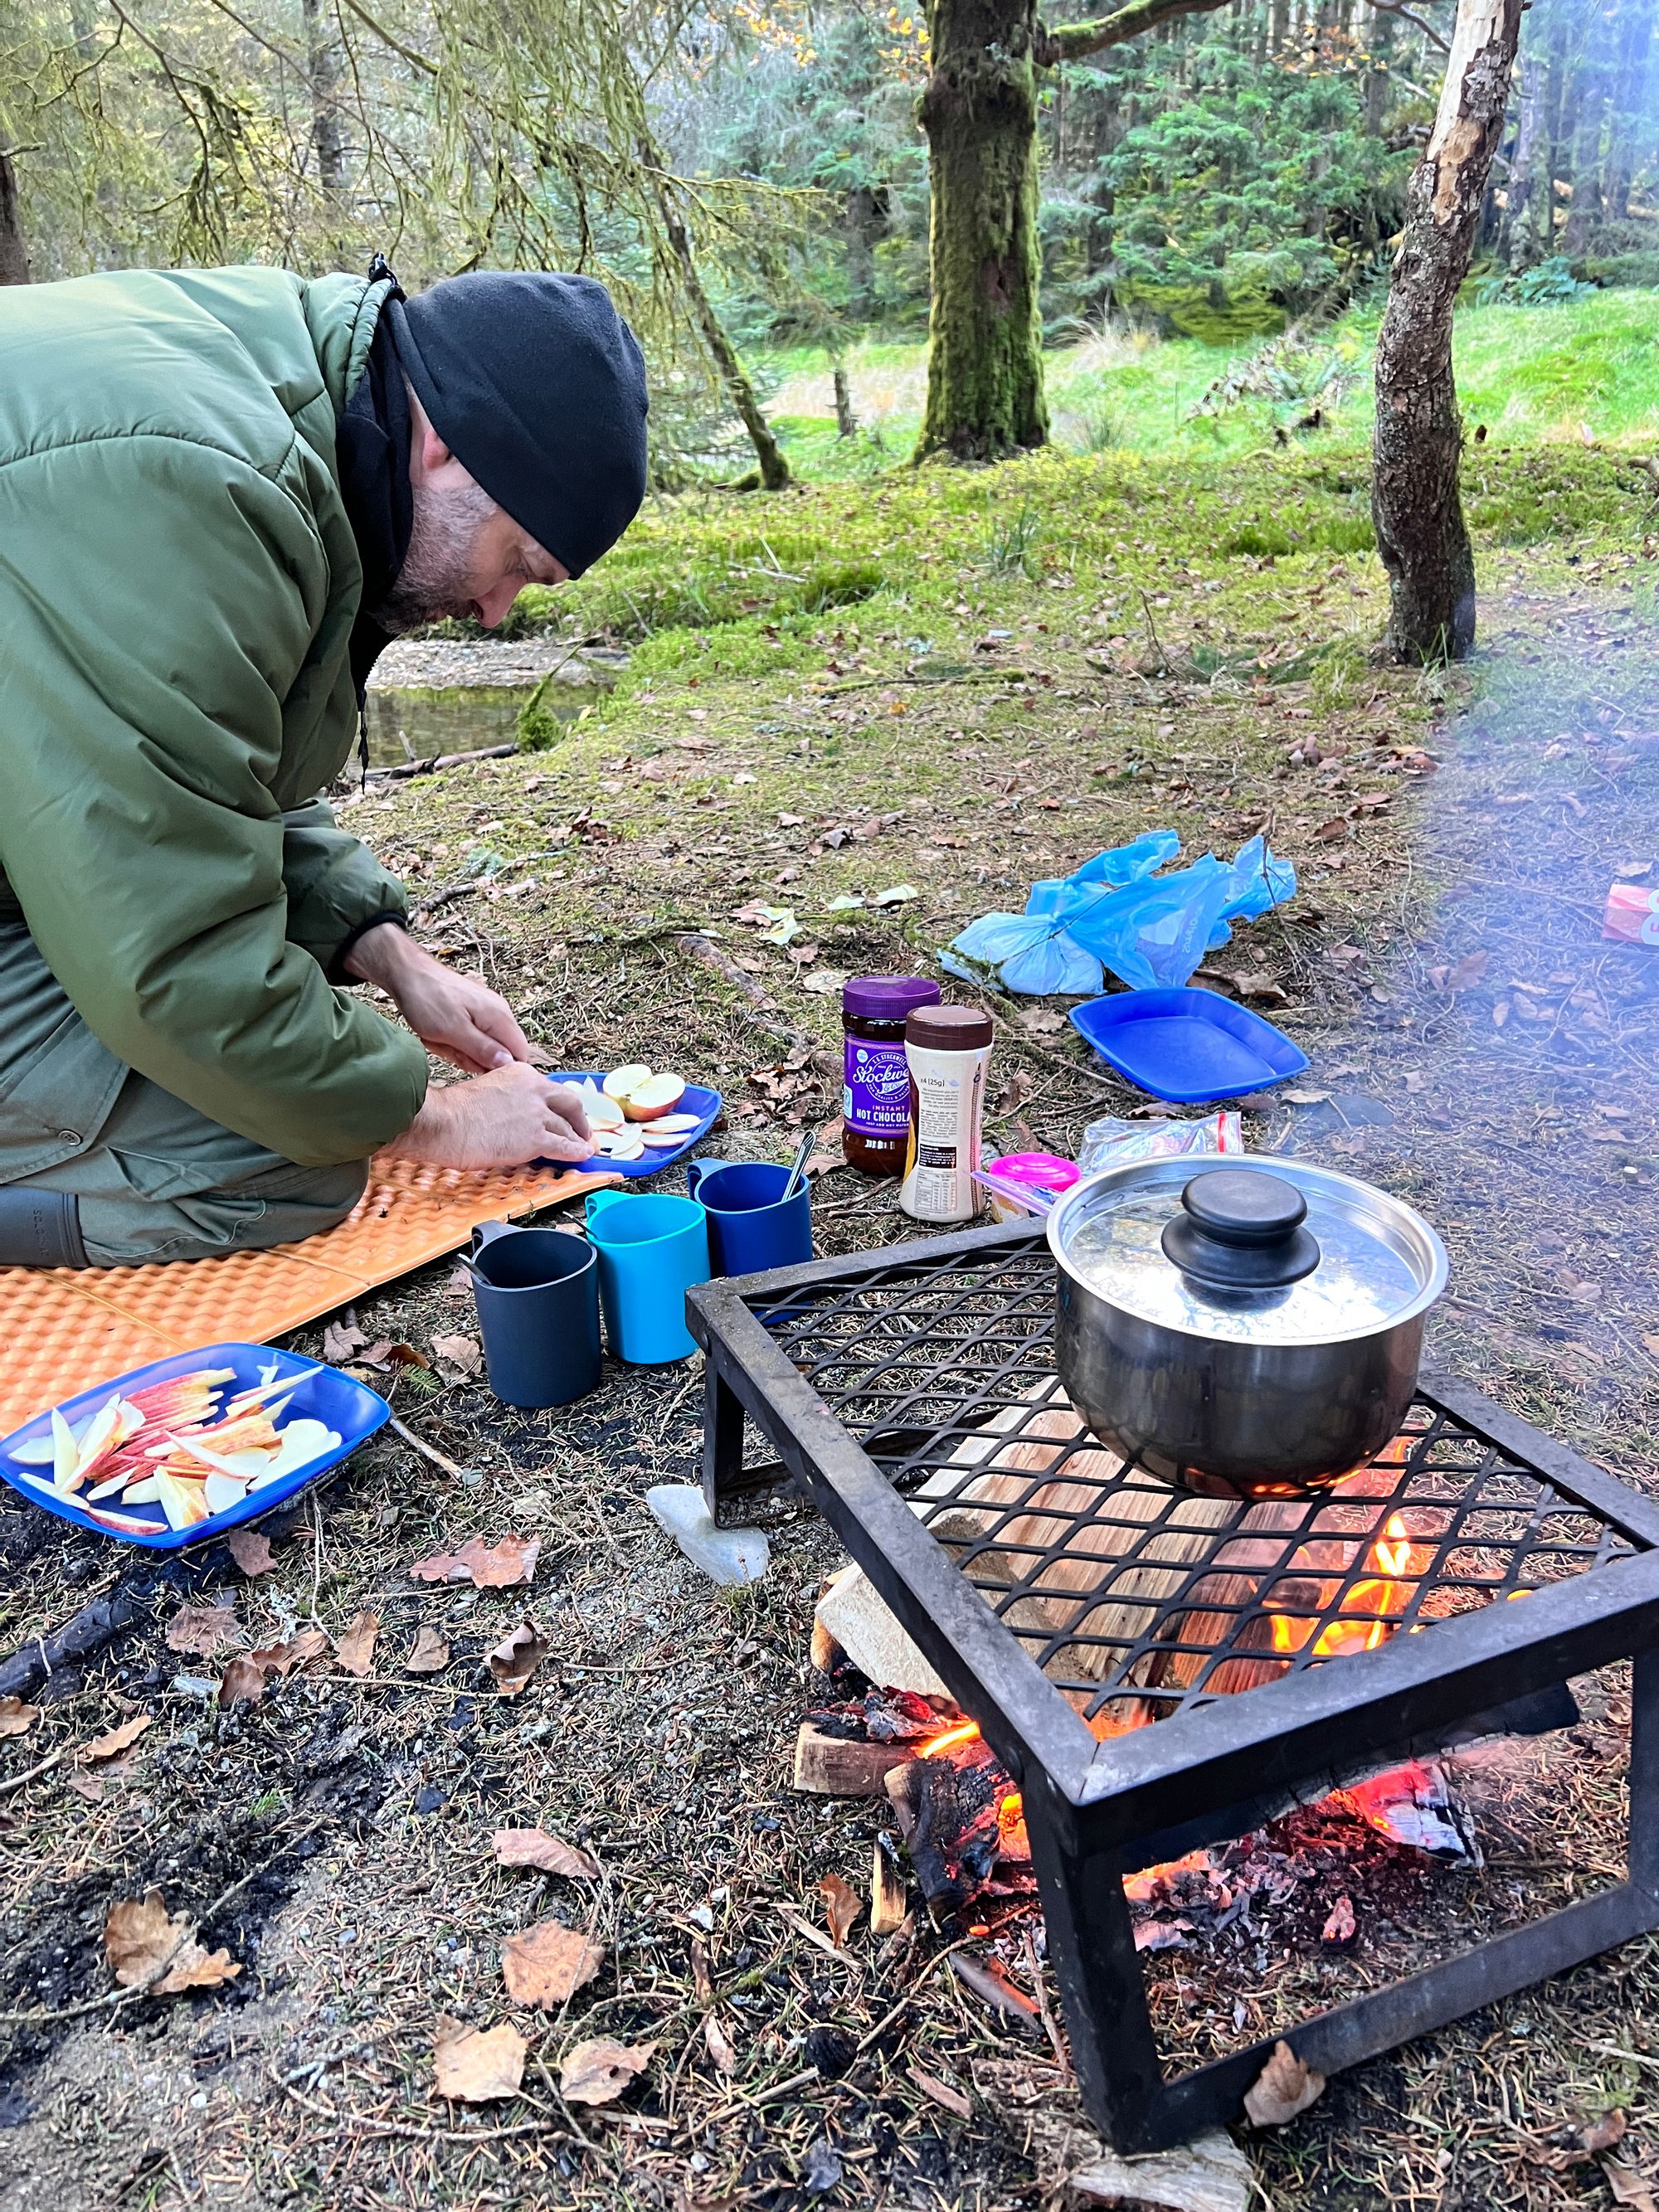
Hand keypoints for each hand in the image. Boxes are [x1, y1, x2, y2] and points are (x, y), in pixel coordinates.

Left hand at [345, 923, 541, 1073]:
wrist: (407, 972)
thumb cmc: (427, 999)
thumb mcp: (453, 1030)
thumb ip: (483, 1049)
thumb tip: (509, 1064)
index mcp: (500, 1017)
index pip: (520, 1054)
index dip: (501, 1069)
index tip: (474, 1068)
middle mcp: (499, 1014)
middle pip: (499, 1053)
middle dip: (473, 1058)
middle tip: (449, 1048)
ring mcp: (485, 1013)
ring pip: (482, 1047)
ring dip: (459, 1050)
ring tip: (439, 1039)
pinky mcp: (472, 1013)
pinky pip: (470, 1038)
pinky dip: (453, 1042)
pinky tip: (437, 1035)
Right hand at [384, 1063, 592, 1169]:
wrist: (444, 1122)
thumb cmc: (453, 1111)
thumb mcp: (485, 1090)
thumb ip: (505, 1099)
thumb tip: (511, 1118)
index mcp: (520, 1073)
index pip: (547, 1089)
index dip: (557, 1104)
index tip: (560, 1113)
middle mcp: (534, 1089)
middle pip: (569, 1102)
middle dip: (578, 1118)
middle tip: (581, 1129)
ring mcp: (537, 1113)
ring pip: (567, 1127)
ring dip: (577, 1139)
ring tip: (583, 1148)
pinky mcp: (536, 1138)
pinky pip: (564, 1146)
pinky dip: (576, 1152)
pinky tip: (582, 1156)